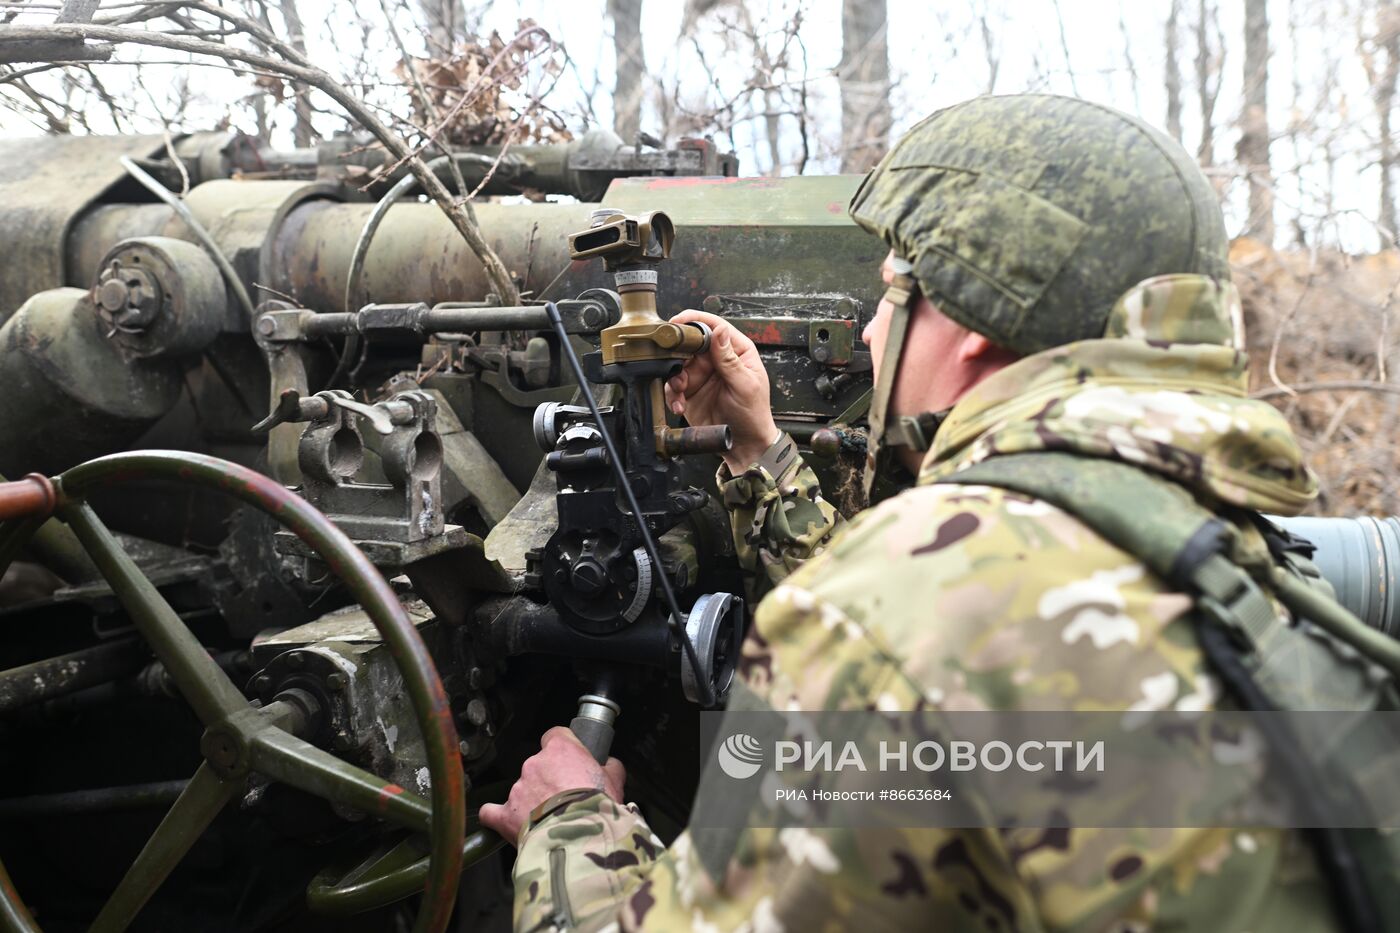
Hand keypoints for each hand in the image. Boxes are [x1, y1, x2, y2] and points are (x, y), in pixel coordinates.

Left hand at [478, 726, 626, 844]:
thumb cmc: (597, 808)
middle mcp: (535, 764)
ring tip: (550, 820)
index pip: (555, 736)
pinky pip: (493, 812)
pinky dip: (499, 816)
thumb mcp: (616, 781)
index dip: (563, 749)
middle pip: (539, 765)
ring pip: (522, 789)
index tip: (570, 761)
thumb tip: (609, 764)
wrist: (579, 838)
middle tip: (566, 798)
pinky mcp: (506, 814)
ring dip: (533, 801)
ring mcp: (518, 788)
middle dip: (549, 780)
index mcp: (561, 750)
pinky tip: (507, 822)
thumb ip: (610, 767)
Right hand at [665, 309, 778, 472]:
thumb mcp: (745, 386)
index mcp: (736, 350)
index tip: (678, 322)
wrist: (744, 445)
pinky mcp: (690, 391)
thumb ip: (730, 359)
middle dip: (678, 354)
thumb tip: (720, 330)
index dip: (694, 320)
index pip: (714, 326)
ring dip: (674, 379)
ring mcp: (702, 375)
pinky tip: (680, 405)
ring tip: (681, 391)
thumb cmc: (753, 414)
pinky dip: (672, 396)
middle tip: (676, 367)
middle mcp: (717, 359)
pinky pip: (672, 386)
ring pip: (677, 365)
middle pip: (690, 344)